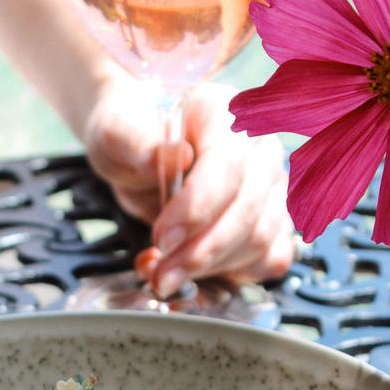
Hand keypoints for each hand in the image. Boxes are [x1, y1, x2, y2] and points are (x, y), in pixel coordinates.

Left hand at [84, 73, 294, 297]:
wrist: (143, 154)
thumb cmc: (134, 139)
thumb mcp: (116, 131)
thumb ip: (136, 139)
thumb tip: (174, 155)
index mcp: (223, 114)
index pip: (226, 166)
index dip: (196, 209)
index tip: (162, 237)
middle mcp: (258, 148)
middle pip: (247, 210)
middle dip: (200, 252)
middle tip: (161, 272)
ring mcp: (272, 186)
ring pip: (259, 240)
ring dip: (211, 268)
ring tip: (166, 274)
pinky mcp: (273, 221)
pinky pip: (270, 258)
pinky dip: (232, 275)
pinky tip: (196, 273)